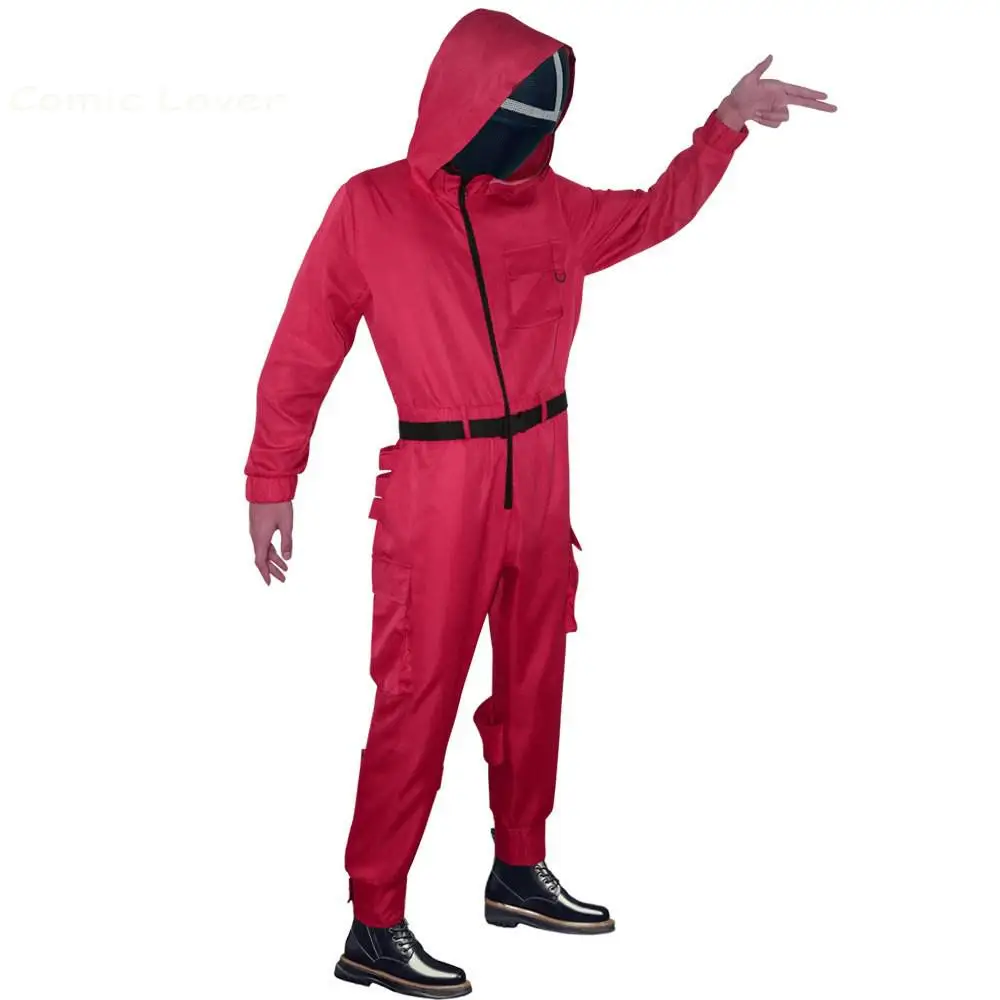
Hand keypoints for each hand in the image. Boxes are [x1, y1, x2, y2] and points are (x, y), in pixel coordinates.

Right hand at [249, 501, 292, 584]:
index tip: (270, 583)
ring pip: (263, 549)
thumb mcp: (286, 524)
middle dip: (273, 569)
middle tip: (283, 578)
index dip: (266, 573)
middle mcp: (255, 535)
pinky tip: (278, 552)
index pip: (260, 562)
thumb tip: (287, 558)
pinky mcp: (257, 523)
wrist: (266, 485)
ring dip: (273, 559)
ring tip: (285, 567)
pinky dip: (270, 549)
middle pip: (263, 557)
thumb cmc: (277, 504)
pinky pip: (263, 541)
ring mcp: (255, 529)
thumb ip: (287, 542)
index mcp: (260, 538)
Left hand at [717, 54, 836, 129]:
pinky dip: (766, 121)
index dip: (813, 94)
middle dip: (819, 106)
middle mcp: (782, 99)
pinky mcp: (773, 119)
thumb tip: (771, 56)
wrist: (734, 108)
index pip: (801, 92)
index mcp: (780, 88)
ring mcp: (778, 110)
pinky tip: (757, 116)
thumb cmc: (741, 91)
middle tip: (834, 108)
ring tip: (757, 110)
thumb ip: (761, 68)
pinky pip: (775, 124)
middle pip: (805, 104)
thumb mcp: (750, 78)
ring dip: (770, 115)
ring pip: (784, 117)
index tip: (825, 96)